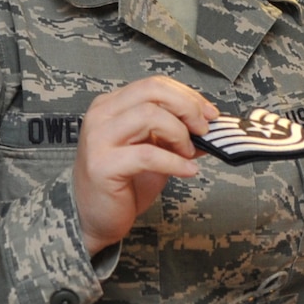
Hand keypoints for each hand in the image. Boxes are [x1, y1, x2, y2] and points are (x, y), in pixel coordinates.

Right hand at [72, 77, 214, 253]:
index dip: (187, 96)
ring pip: (149, 115)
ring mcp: (99, 139)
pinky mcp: (102, 165)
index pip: (154, 85)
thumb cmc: (121, 184)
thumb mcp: (153, 151)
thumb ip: (176, 135)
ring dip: (179, 134)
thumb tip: (210, 127)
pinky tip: (187, 170)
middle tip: (204, 129)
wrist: (94, 218)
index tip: (209, 114)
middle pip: (152, 92)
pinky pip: (147, 154)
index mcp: (112, 106)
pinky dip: (174, 161)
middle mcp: (102, 116)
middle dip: (187, 107)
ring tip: (187, 153)